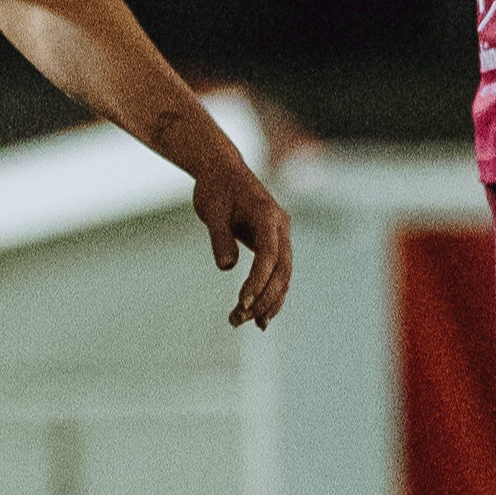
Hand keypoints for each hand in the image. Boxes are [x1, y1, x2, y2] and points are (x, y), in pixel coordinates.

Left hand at [195, 157, 294, 330]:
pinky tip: (261, 314)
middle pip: (282, 271)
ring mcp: (282, 235)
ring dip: (270, 300)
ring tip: (252, 325)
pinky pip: (277, 271)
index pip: (268, 256)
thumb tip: (226, 267)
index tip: (241, 303)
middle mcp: (282, 227)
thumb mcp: (211, 211)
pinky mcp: (275, 242)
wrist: (222, 169)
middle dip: (264, 298)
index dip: (257, 282)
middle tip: (240, 320)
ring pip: (283, 275)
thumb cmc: (215, 188)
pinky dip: (271, 291)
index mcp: (268, 216)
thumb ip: (220, 238)